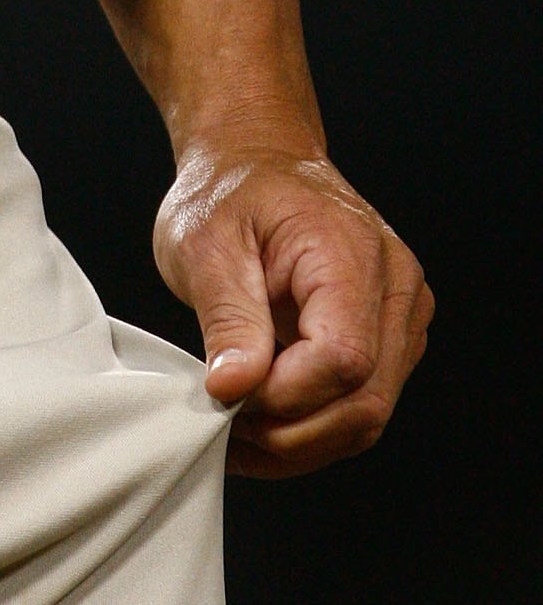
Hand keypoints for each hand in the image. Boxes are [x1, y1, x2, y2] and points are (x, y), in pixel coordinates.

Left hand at [154, 142, 431, 477]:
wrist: (255, 163)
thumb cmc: (230, 192)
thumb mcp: (204, 241)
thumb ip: (226, 315)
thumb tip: (234, 388)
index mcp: (351, 252)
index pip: (343, 358)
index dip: (285, 394)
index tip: (226, 393)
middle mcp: (394, 286)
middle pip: (364, 401)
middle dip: (290, 431)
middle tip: (224, 422)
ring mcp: (400, 316)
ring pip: (366, 417)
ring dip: (300, 441)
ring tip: (236, 428)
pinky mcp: (390, 341)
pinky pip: (360, 406)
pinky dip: (311, 428)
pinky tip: (262, 422)